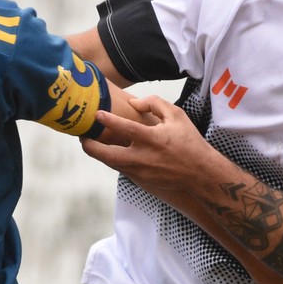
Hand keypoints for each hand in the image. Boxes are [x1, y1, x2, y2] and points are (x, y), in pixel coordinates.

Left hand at [81, 95, 221, 191]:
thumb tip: (133, 102)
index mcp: (153, 139)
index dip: (109, 121)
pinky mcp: (140, 181)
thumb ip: (154, 104)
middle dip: (91, 147)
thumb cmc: (189, 141)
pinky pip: (120, 168)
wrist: (199, 173)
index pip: (126, 129)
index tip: (96, 114)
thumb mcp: (176, 115)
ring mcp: (141, 172)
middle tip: (82, 137)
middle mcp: (144, 158)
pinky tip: (109, 151)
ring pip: (111, 164)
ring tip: (90, 142)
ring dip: (99, 153)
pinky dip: (112, 159)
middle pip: (108, 155)